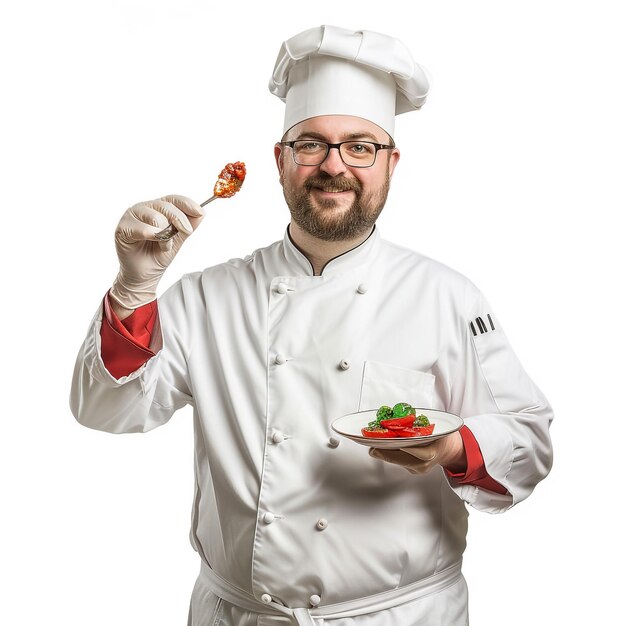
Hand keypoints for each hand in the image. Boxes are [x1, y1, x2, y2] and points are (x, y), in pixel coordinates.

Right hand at [110, 195, 204, 309]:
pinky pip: (141, 228)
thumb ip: (189, 225)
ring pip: (155, 217)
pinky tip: (153, 243)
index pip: (174, 199)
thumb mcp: (179, 239)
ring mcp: (132, 216)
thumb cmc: (159, 254)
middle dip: (179, 221)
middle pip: (166, 206)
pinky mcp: (123, 228)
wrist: (146, 274)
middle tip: (185, 233)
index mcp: (158, 207)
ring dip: (165, 235)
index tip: (200, 212)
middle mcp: (144, 208)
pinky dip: (152, 236)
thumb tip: (202, 212)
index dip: (188, 204)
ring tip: (163, 245)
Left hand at [368, 431, 466, 474]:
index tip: (398, 446)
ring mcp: (419, 468)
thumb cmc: (443, 437)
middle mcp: (426, 463)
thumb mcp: (439, 428)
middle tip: (374, 449)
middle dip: (388, 454)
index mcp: (435, 452)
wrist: (449, 450)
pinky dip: (390, 455)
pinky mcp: (413, 470)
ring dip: (385, 454)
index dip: (410, 450)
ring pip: (400, 462)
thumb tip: (405, 415)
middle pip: (405, 460)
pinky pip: (400, 462)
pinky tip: (380, 449)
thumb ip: (424, 425)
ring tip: (373, 447)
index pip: (423, 454)